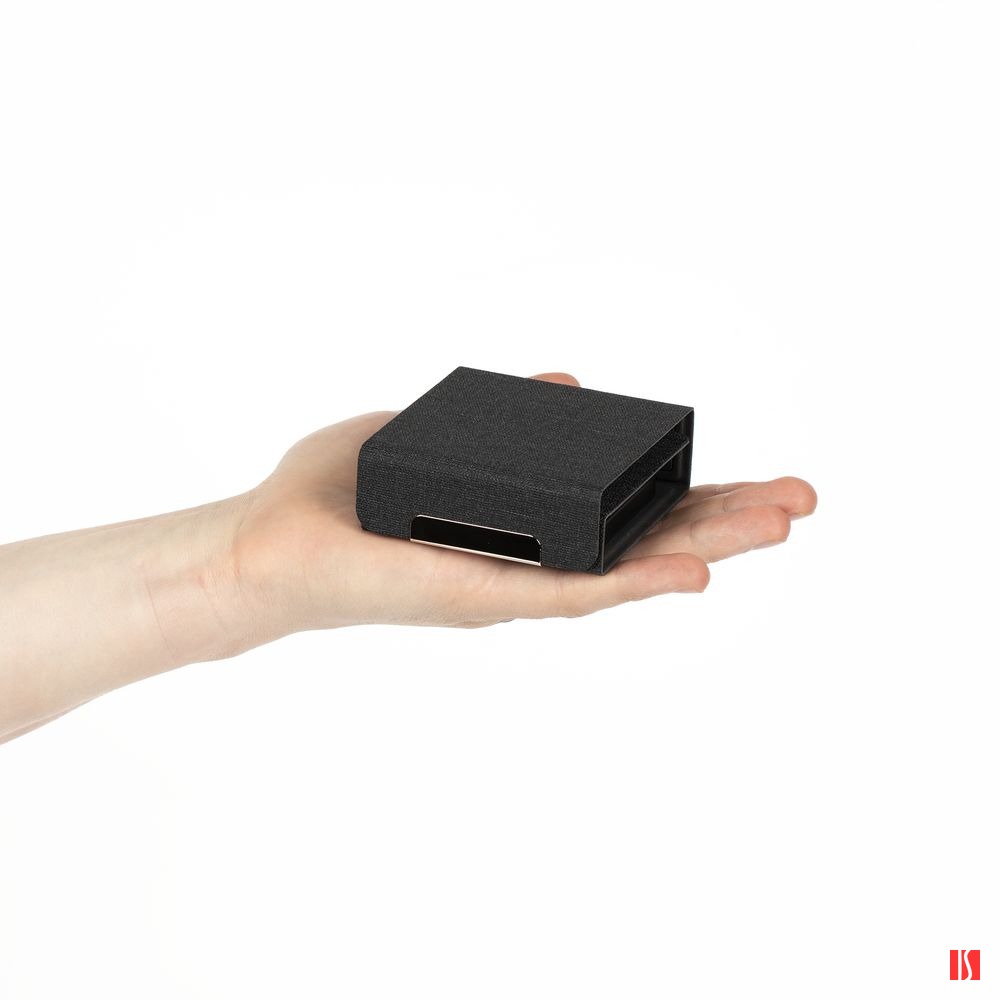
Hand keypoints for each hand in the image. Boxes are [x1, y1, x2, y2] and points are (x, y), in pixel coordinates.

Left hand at [227, 372, 816, 636]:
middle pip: (644, 540)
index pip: (623, 509)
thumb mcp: (427, 430)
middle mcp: (529, 559)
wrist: (263, 548)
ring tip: (778, 526)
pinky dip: (629, 584)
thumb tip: (563, 381)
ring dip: (705, 547)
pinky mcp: (478, 596)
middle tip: (803, 502)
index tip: (753, 479)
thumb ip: (500, 413)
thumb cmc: (333, 496)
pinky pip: (565, 593)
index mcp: (524, 522)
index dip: (690, 493)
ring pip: (624, 571)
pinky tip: (690, 570)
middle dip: (726, 520)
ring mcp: (510, 583)